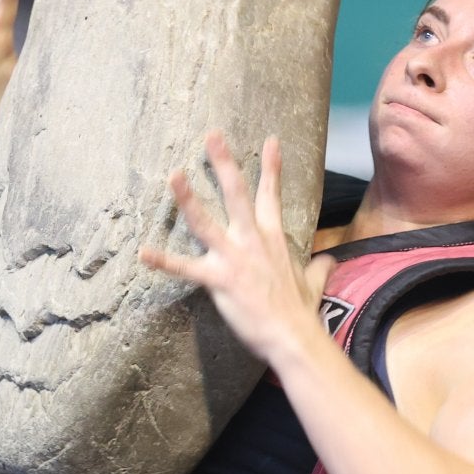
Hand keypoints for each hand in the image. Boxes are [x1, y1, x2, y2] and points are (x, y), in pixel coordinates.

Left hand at [140, 132, 333, 365]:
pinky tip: (143, 252)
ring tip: (174, 175)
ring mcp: (234, 258)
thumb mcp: (313, 283)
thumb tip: (330, 261)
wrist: (294, 336)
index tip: (270, 140)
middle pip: (237, 194)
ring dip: (188, 199)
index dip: (271, 167)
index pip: (271, 196)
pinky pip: (186, 269)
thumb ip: (318, 269)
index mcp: (272, 238)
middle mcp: (252, 240)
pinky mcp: (219, 280)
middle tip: (211, 136)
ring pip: (206, 222)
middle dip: (224, 163)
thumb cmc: (300, 311)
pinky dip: (164, 262)